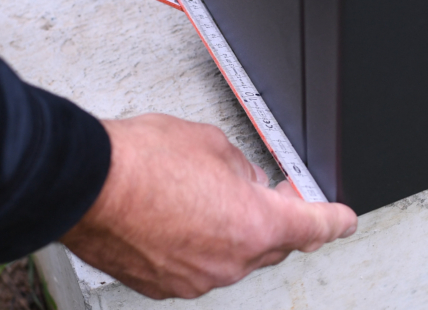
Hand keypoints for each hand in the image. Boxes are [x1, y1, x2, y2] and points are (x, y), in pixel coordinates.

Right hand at [61, 114, 357, 298]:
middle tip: (263, 196)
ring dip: (227, 233)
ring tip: (196, 198)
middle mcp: (231, 261)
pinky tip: (173, 219)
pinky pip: (195, 267)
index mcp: (256, 224)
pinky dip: (194, 247)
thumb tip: (242, 181)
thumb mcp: (209, 143)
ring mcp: (195, 279)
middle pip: (273, 246)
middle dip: (273, 221)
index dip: (335, 221)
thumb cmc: (139, 162)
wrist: (84, 187)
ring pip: (231, 258)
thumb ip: (240, 168)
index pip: (315, 227)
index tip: (343, 220)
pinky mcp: (162, 286)